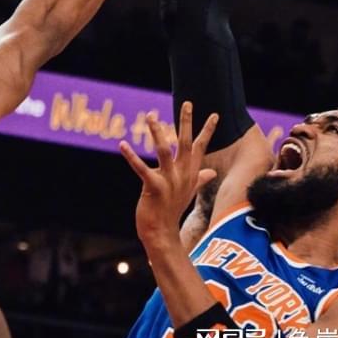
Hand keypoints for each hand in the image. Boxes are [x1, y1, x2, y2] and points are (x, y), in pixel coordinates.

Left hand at [119, 102, 217, 246]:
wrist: (162, 234)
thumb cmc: (172, 211)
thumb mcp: (188, 192)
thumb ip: (199, 179)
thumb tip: (212, 172)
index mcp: (189, 174)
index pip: (201, 147)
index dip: (207, 130)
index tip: (214, 114)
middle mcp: (181, 175)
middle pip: (186, 143)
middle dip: (186, 122)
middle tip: (187, 103)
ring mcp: (169, 181)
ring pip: (164, 151)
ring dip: (157, 132)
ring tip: (150, 115)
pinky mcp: (153, 188)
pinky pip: (142, 169)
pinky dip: (132, 156)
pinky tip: (123, 144)